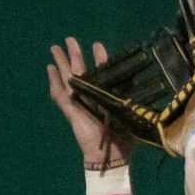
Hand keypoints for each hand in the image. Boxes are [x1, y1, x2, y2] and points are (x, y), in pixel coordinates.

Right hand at [46, 37, 133, 171]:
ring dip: (61, 62)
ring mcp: (78, 103)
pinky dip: (54, 81)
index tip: (98, 44)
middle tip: (69, 39)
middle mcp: (91, 98)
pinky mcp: (70, 111)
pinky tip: (49, 68)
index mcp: (106, 97)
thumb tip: (144, 82)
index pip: (101, 73)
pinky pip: (59, 94)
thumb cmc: (125, 138)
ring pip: (67, 78)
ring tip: (55, 47)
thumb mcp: (131, 111)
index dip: (100, 59)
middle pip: (79, 71)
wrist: (112, 155)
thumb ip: (133, 98)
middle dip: (74, 54)